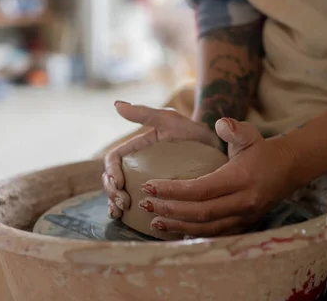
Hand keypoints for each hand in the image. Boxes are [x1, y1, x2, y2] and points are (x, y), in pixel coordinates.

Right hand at [103, 101, 222, 219]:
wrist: (216, 148)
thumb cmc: (192, 131)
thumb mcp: (169, 120)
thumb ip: (145, 113)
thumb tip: (116, 105)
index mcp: (134, 150)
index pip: (113, 160)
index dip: (110, 171)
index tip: (118, 182)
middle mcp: (135, 168)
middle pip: (112, 181)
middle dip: (112, 193)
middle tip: (123, 203)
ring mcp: (144, 183)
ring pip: (119, 196)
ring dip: (115, 206)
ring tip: (122, 213)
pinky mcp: (157, 198)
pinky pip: (138, 210)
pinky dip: (130, 217)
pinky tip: (132, 221)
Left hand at [138, 118, 298, 236]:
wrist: (289, 169)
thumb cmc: (261, 149)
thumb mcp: (250, 134)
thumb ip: (234, 128)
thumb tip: (220, 123)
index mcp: (240, 179)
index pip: (201, 189)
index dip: (173, 190)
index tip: (149, 186)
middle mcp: (243, 202)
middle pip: (200, 212)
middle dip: (170, 210)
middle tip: (145, 205)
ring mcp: (244, 217)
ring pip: (207, 228)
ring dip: (178, 226)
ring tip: (154, 221)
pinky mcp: (244, 225)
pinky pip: (215, 234)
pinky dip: (193, 234)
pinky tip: (174, 230)